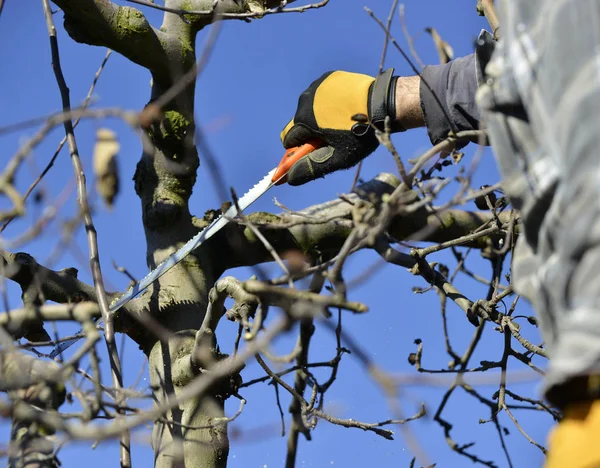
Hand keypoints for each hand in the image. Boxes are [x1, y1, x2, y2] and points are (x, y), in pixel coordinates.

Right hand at [280, 69, 399, 185]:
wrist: (384, 103)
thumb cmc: (361, 134)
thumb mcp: (337, 158)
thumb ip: (311, 168)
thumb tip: (290, 178)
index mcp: (303, 120)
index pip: (288, 141)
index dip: (299, 151)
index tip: (314, 153)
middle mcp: (304, 100)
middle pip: (299, 124)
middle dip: (311, 134)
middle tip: (333, 139)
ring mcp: (316, 86)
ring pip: (309, 109)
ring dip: (319, 118)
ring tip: (342, 122)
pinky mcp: (328, 78)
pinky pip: (321, 95)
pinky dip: (328, 104)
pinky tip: (345, 108)